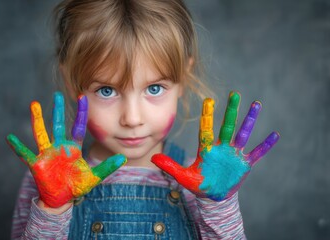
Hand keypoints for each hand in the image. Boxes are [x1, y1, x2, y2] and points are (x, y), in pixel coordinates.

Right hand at [7, 92, 125, 207]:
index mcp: (73, 148)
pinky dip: (18, 147)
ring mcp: (47, 154)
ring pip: (41, 133)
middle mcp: (60, 147)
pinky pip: (26, 154)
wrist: (62, 199)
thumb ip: (108, 167)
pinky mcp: (37, 164)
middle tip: (58, 94)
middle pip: (59, 125)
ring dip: (37, 119)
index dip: (81, 113)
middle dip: (58, 110)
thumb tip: (124, 158)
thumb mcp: (94, 177)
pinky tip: (10, 137)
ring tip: (34, 104)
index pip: (78, 127)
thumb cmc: (77, 186)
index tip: (83, 97)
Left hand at [151, 91, 278, 200]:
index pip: (207, 130)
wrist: (213, 196)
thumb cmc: (198, 184)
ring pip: (243, 134)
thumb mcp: (184, 176)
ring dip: (250, 121)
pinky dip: (265, 145)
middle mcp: (222, 148)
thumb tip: (153, 156)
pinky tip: (274, 135)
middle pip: (227, 126)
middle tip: (234, 93)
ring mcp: (234, 154)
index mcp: (207, 150)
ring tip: (256, 105)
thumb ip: (170, 166)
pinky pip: (257, 153)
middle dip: (231, 111)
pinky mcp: (244, 164)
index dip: (208, 116)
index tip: (208, 100)